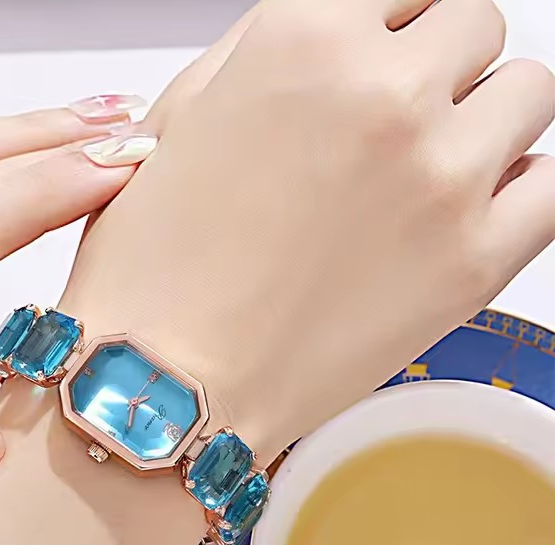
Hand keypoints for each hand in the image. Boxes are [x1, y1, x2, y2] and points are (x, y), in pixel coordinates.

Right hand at [65, 0, 554, 464]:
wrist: (167, 382)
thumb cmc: (155, 272)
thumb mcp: (181, 122)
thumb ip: (270, 53)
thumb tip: (344, 31)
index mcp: (302, 40)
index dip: (390, 30)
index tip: (381, 64)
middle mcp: (381, 92)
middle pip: (473, 27)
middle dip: (436, 71)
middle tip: (392, 131)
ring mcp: (438, 177)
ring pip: (526, 94)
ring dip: (482, 123)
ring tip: (425, 177)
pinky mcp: (474, 261)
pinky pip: (551, 185)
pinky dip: (519, 188)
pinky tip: (466, 211)